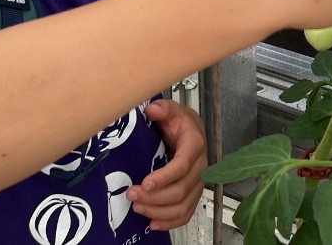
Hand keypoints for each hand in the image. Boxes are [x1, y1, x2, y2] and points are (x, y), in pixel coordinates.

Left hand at [127, 99, 207, 230]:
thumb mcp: (171, 110)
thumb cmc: (180, 122)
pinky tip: (153, 223)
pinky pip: (186, 213)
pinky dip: (170, 222)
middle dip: (154, 197)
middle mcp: (200, 166)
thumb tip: (152, 110)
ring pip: (183, 205)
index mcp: (194, 145)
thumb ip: (162, 108)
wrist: (191, 130)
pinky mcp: (193, 193)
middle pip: (181, 190)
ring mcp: (198, 182)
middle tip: (132, 194)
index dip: (164, 177)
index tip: (144, 183)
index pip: (181, 166)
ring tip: (138, 208)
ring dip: (159, 211)